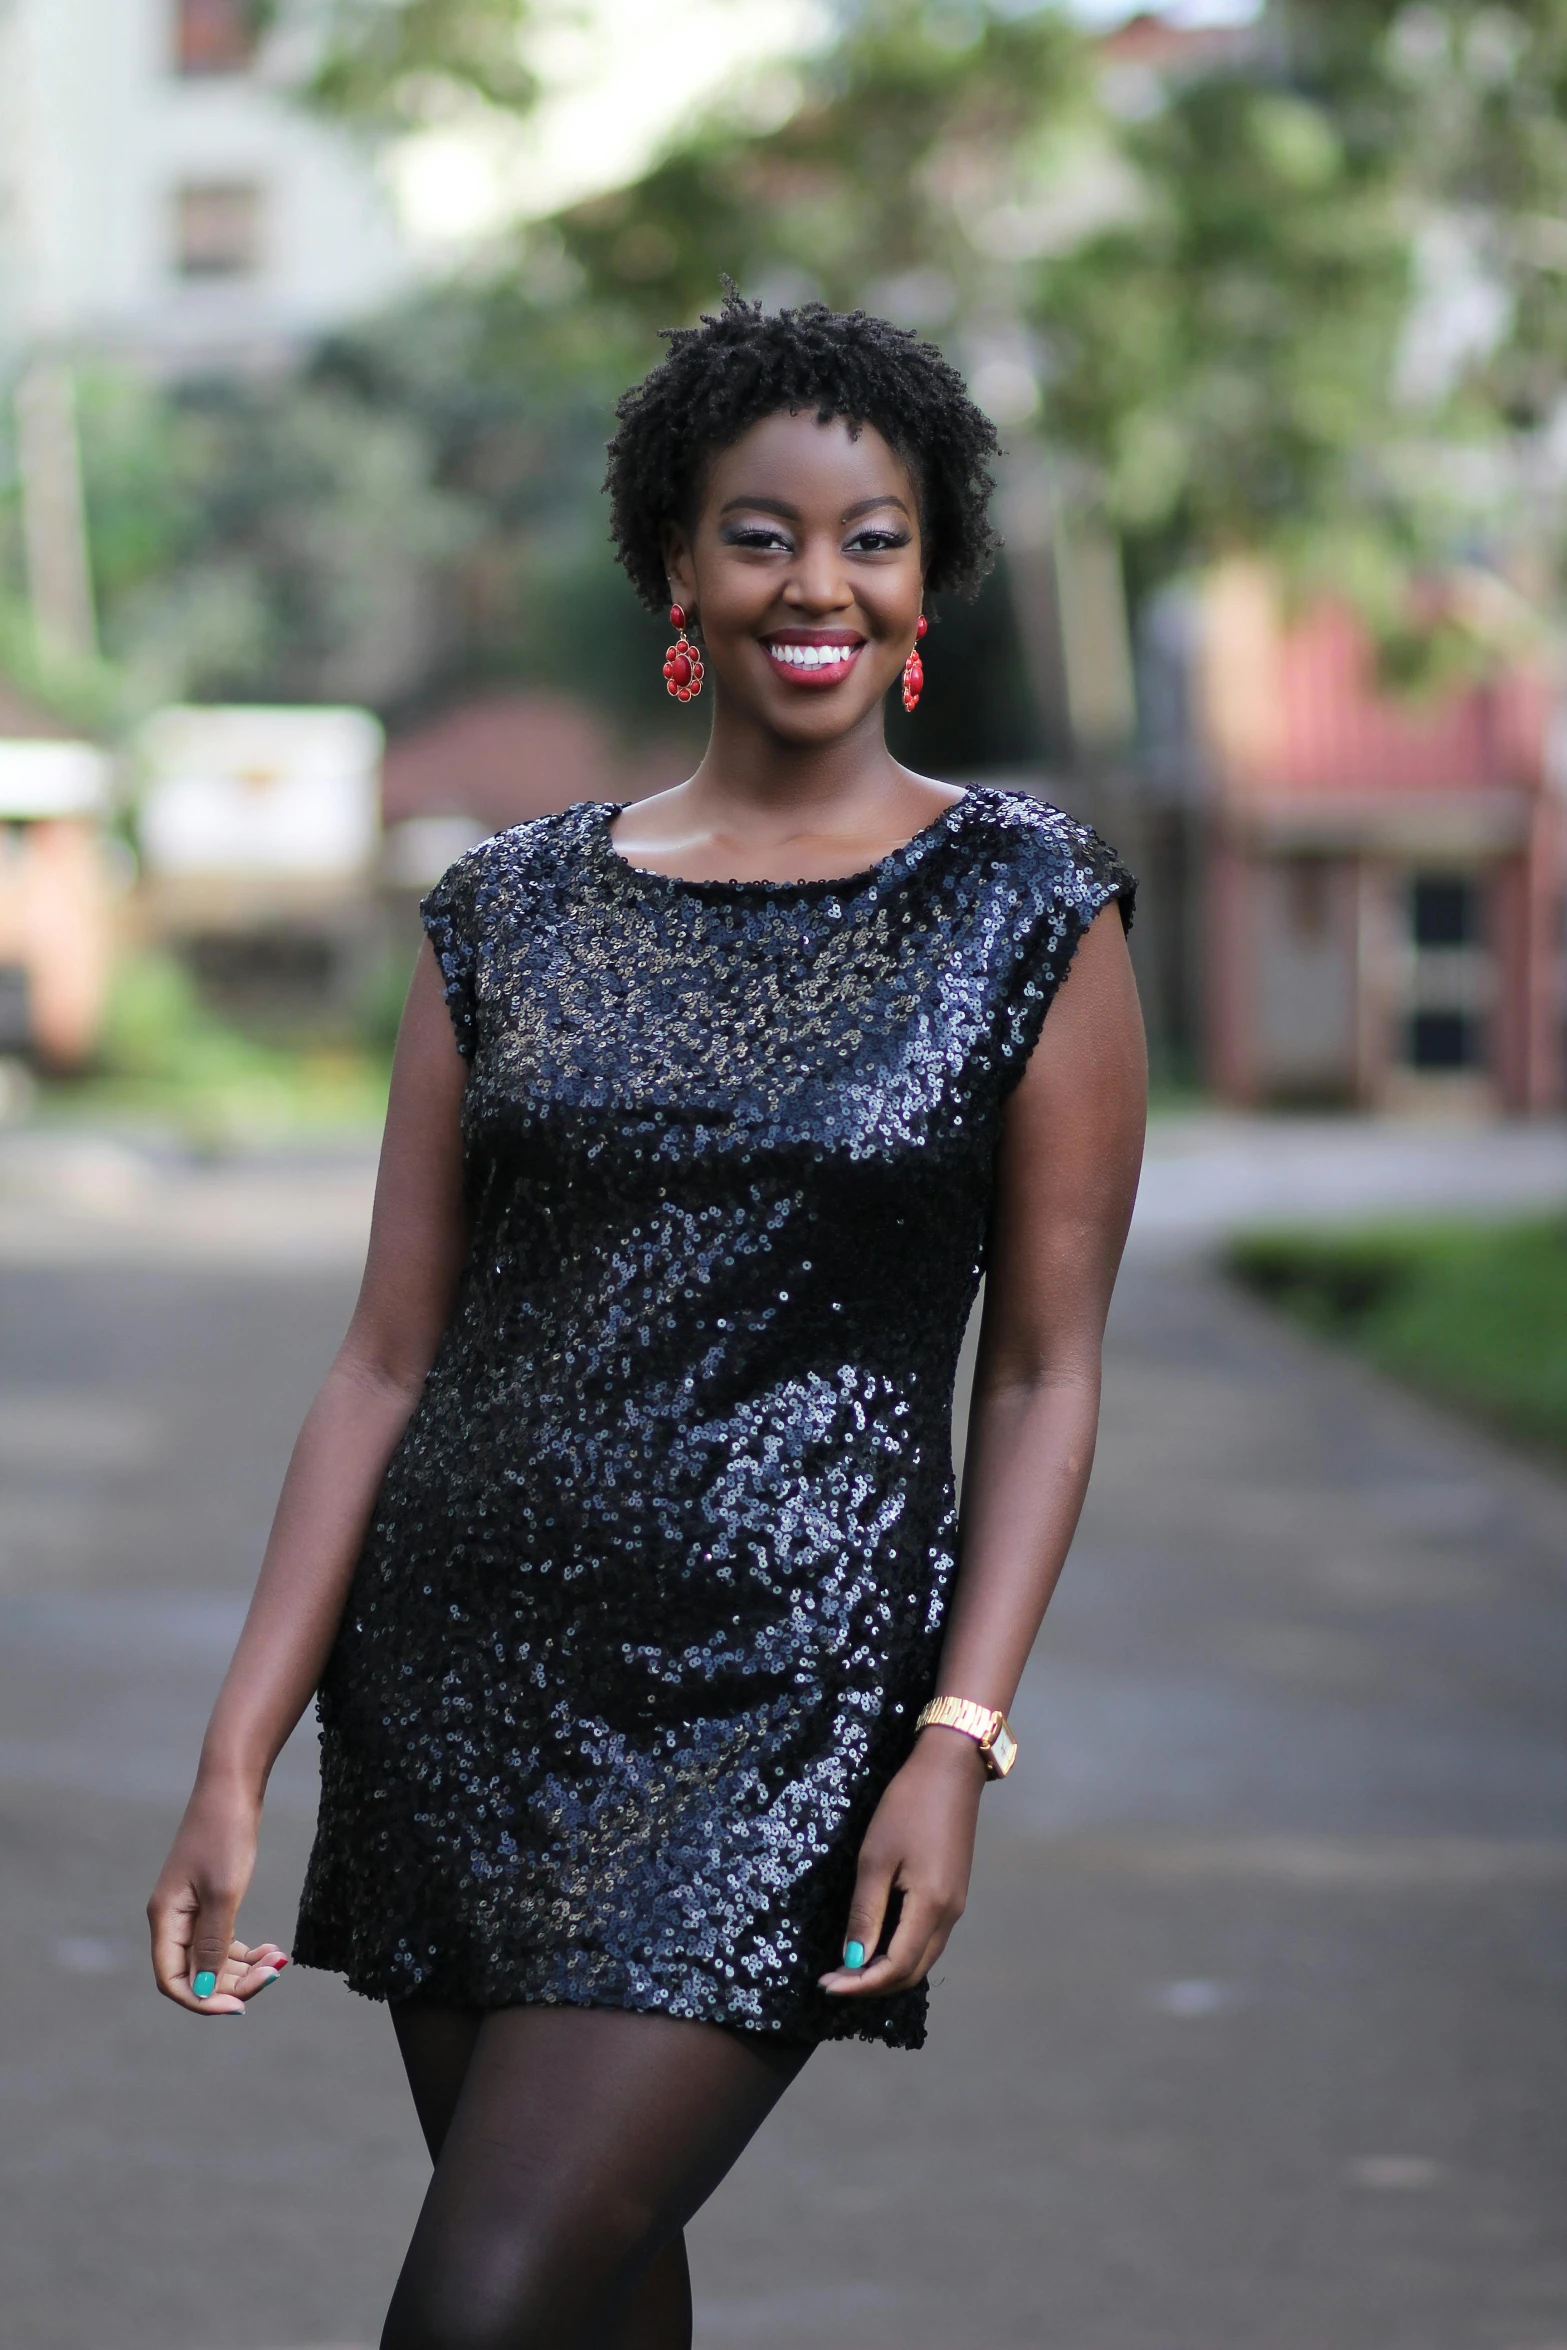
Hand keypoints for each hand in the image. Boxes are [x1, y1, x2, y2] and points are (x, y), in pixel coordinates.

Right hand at [147, 1780, 283, 2014]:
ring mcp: (190, 1911)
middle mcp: (172, 1920)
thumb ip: (213, 1945)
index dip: (204, 2000)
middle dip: (233, 1983)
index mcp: (166, 1920)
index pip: (174, 1980)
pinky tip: (271, 1950)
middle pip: (196, 1974)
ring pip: (212, 1960)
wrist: (232, 1788)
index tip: (241, 2006)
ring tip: (277, 1961)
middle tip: (273, 1974)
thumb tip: (205, 1992)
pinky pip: (221, 1942)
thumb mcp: (223, 1894)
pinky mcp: (208, 1901)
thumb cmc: (225, 1836)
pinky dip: (244, 1952)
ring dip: (243, 1969)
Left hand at [818, 1728, 985, 1998]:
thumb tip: (853, 1959)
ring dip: (886, 1970)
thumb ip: (867, 1912)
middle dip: (872, 1985)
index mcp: (931, 1908)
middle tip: (833, 1980)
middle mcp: (949, 1916)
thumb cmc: (907, 1807)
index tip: (825, 1984)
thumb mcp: (876, 1858)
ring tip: (849, 1965)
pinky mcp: (953, 1893)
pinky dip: (900, 1951)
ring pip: (921, 1959)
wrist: (950, 1770)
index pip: (895, 1968)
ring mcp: (955, 1906)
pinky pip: (927, 1939)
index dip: (860, 1984)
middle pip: (912, 1973)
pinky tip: (876, 1940)